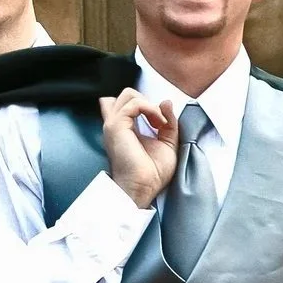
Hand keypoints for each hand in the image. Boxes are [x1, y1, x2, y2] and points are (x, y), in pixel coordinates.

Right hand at [99, 90, 179, 208]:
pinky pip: (134, 104)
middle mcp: (116, 125)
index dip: (146, 105)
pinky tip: (159, 123)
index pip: (125, 104)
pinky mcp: (116, 126)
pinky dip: (151, 109)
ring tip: (161, 124)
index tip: (161, 123)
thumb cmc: (152, 172)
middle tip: (161, 123)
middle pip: (127, 94)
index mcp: (125, 129)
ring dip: (151, 105)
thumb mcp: (167, 143)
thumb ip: (168, 122)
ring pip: (129, 94)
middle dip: (149, 101)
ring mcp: (114, 124)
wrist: (144, 188)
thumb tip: (165, 101)